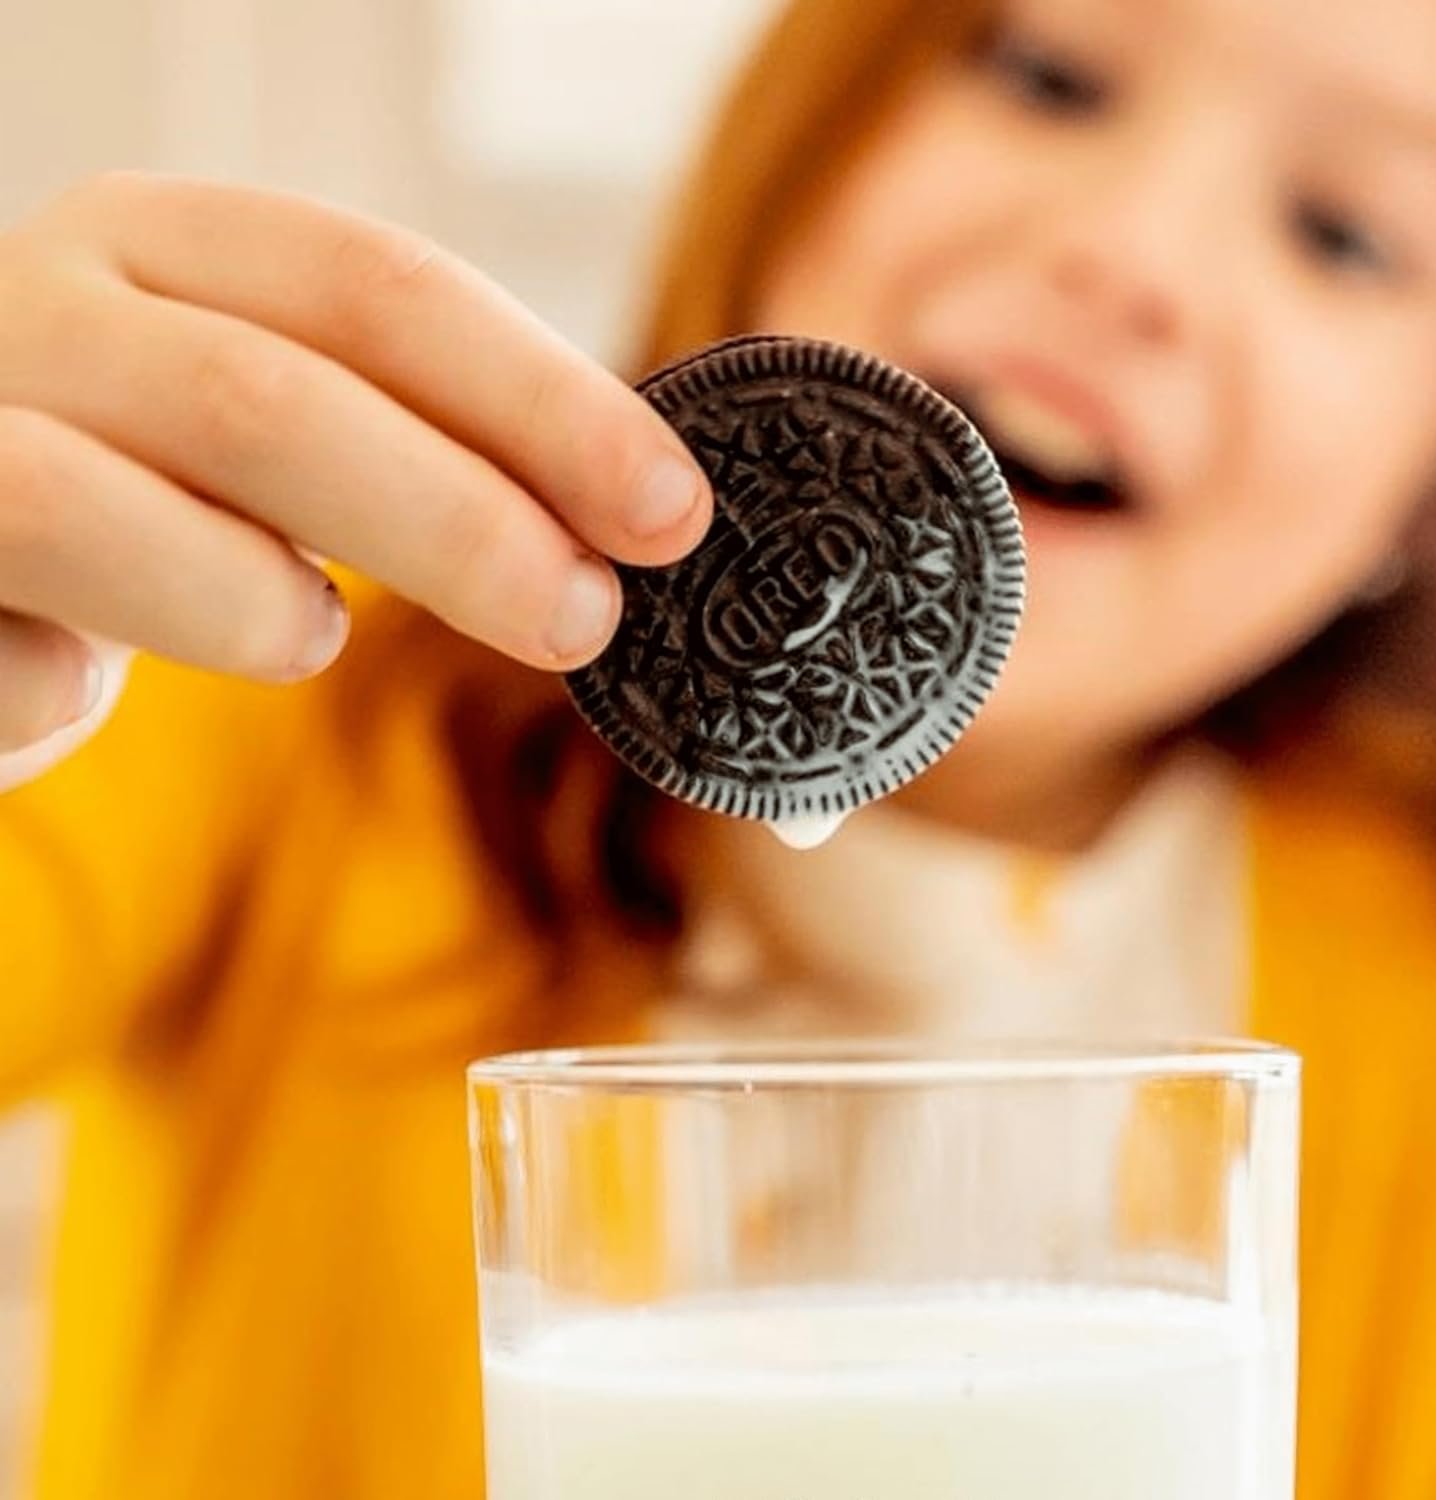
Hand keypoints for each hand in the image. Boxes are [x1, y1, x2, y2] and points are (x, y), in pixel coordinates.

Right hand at [0, 172, 709, 766]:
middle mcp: (42, 308)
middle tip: (582, 619)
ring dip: (247, 605)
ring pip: (90, 508)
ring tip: (308, 635)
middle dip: (456, 524)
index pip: (382, 289)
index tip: (672, 511)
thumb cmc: (141, 483)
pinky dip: (53, 687)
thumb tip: (632, 514)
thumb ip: (413, 434)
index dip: (542, 401)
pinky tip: (74, 682)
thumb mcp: (275, 418)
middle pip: (270, 397)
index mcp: (167, 246)